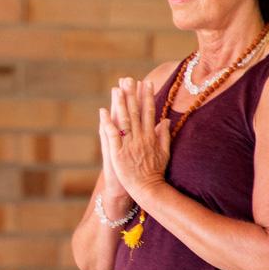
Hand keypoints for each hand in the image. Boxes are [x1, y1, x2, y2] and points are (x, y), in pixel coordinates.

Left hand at [101, 78, 170, 198]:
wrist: (147, 190)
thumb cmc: (155, 173)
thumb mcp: (164, 153)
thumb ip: (164, 136)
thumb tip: (166, 119)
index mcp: (151, 137)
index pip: (149, 113)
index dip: (147, 97)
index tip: (146, 83)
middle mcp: (141, 138)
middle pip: (136, 113)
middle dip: (132, 95)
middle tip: (129, 79)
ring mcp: (129, 145)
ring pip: (124, 120)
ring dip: (120, 104)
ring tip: (116, 89)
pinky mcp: (118, 153)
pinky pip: (112, 135)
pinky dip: (107, 122)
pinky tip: (102, 111)